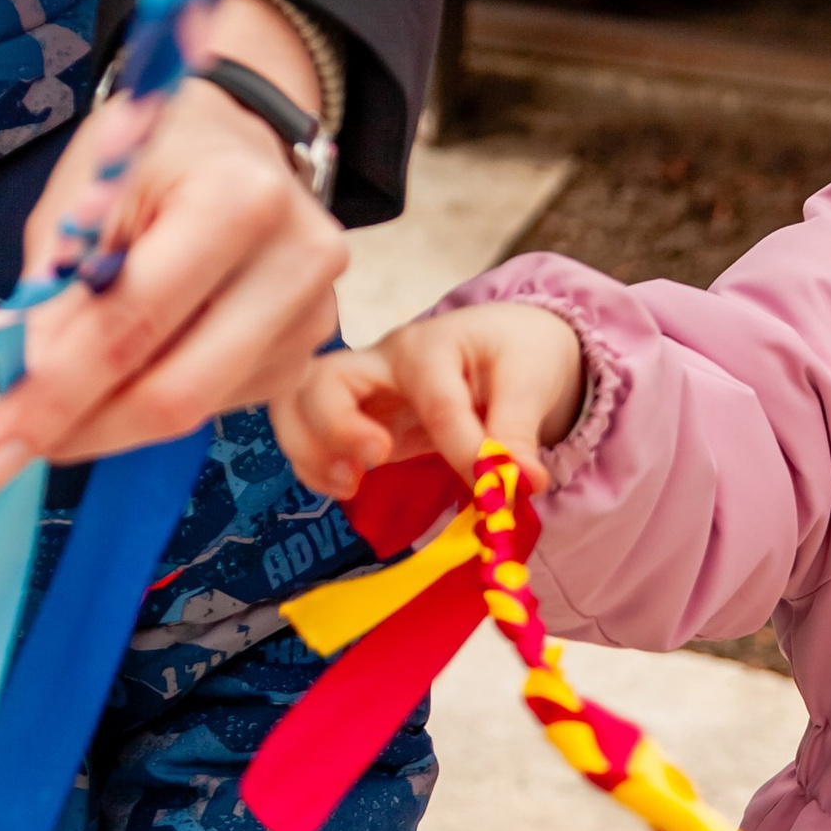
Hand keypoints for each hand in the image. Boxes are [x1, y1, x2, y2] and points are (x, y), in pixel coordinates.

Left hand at [0, 0, 343, 481]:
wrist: (239, 142)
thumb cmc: (155, 156)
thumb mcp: (84, 196)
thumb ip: (55, 288)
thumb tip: (29, 384)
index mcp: (240, 201)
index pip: (133, 325)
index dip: (57, 394)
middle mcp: (297, 262)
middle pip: (177, 392)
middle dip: (83, 430)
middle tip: (13, 450)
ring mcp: (315, 315)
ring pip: (196, 410)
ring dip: (113, 420)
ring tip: (65, 394)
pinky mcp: (307, 353)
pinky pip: (217, 406)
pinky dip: (156, 399)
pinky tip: (138, 362)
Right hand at [274, 302, 586, 501]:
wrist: (505, 342)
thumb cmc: (517, 351)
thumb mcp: (532, 380)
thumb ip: (519, 432)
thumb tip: (520, 482)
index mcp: (431, 345)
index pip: (434, 401)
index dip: (460, 449)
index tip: (492, 486)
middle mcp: (382, 362)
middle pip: (323, 381)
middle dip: (335, 426)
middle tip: (376, 461)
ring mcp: (361, 390)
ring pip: (298, 405)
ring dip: (310, 449)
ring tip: (348, 485)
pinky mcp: (354, 417)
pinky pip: (308, 434)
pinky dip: (312, 464)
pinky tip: (344, 488)